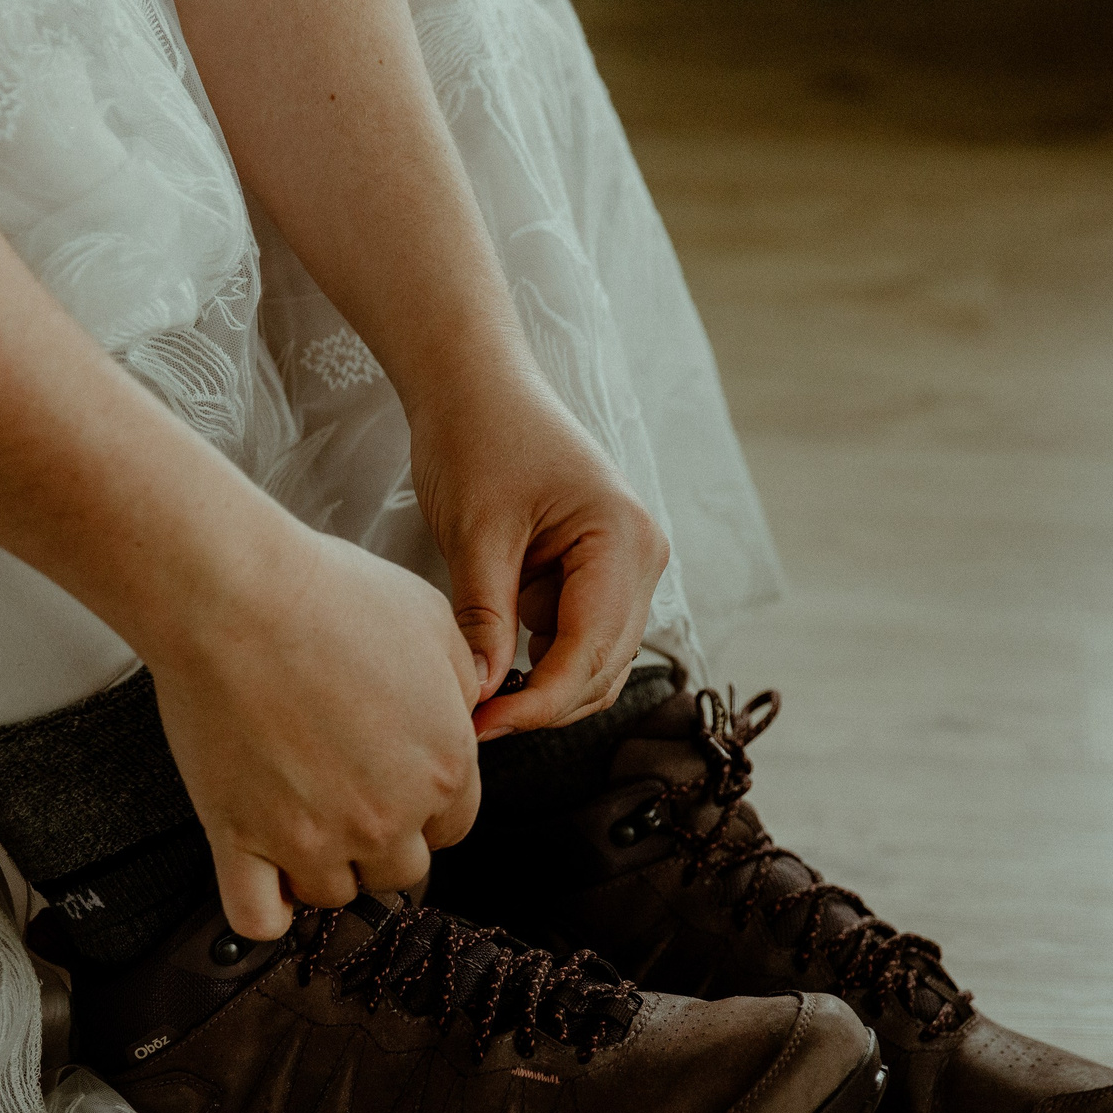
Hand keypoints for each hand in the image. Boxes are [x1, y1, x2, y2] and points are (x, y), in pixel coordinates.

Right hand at [145, 526, 486, 939]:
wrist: (235, 596)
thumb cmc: (329, 594)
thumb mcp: (433, 619)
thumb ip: (461, 681)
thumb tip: (466, 711)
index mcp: (443, 766)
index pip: (453, 827)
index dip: (426, 805)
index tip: (397, 784)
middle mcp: (387, 816)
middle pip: (400, 870)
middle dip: (380, 840)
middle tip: (345, 796)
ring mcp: (314, 838)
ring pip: (334, 894)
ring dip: (322, 867)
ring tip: (298, 821)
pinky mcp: (243, 842)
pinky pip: (260, 918)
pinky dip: (266, 911)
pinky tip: (265, 880)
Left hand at [408, 369, 670, 740]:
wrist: (476, 387)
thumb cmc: (477, 438)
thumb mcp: (475, 534)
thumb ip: (486, 618)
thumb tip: (484, 696)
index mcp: (623, 539)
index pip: (590, 652)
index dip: (537, 702)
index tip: (480, 726)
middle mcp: (643, 557)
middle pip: (603, 667)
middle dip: (542, 703)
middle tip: (470, 726)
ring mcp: (628, 567)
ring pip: (596, 662)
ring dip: (544, 686)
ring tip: (477, 698)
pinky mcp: (601, 573)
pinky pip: (580, 638)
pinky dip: (542, 661)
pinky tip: (495, 661)